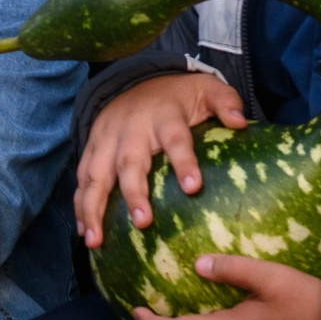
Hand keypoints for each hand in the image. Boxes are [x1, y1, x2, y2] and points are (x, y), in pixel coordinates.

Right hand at [75, 71, 249, 245]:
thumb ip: (225, 101)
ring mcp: (107, 139)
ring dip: (93, 207)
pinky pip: (82, 179)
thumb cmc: (177, 96)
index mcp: (164, 116)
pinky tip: (85, 233)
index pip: (175, 139)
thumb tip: (240, 122)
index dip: (184, 162)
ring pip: (96, 173)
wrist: (134, 80)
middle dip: (133, 192)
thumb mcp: (206, 89)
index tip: (194, 187)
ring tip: (95, 239)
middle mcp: (131, 129)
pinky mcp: (92, 148)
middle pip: (130, 161)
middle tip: (142, 222)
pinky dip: (80, 205)